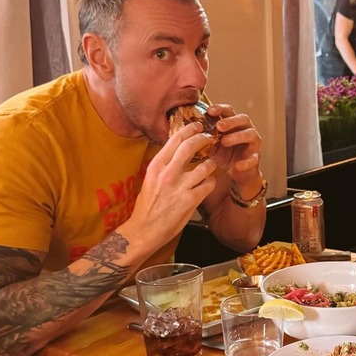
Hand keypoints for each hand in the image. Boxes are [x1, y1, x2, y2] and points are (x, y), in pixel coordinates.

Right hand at [131, 122, 217, 241]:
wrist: (145, 230)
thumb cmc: (147, 205)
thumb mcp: (150, 179)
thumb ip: (163, 165)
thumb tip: (176, 150)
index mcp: (156, 166)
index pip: (174, 140)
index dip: (188, 130)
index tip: (197, 126)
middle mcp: (167, 173)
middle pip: (190, 146)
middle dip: (203, 139)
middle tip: (209, 137)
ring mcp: (180, 187)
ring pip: (205, 166)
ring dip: (211, 164)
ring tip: (210, 165)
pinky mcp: (190, 200)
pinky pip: (209, 184)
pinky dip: (211, 182)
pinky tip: (208, 184)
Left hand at [206, 103, 262, 188]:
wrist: (237, 173)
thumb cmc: (224, 155)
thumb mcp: (212, 145)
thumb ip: (204, 137)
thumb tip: (188, 132)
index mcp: (234, 124)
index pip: (229, 111)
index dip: (220, 109)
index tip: (209, 111)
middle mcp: (246, 129)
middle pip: (243, 119)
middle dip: (231, 121)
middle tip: (219, 126)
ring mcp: (253, 143)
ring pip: (251, 134)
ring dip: (238, 136)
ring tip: (225, 141)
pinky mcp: (256, 158)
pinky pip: (253, 158)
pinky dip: (246, 162)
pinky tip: (237, 165)